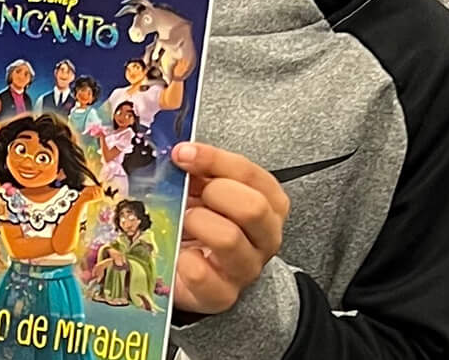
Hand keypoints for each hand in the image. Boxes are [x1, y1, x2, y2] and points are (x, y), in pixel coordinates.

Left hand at [168, 142, 286, 315]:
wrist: (200, 274)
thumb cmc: (208, 224)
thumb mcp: (209, 191)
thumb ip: (202, 171)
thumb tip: (180, 153)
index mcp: (270, 203)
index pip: (250, 174)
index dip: (214, 159)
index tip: (183, 154)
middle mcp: (266, 236)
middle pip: (253, 207)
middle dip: (215, 193)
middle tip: (190, 193)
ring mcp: (247, 268)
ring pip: (229, 239)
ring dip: (198, 223)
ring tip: (184, 221)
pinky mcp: (222, 294)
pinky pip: (202, 274)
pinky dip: (182, 258)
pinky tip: (178, 252)